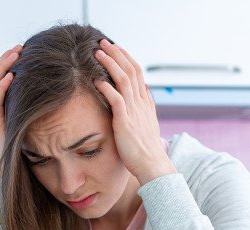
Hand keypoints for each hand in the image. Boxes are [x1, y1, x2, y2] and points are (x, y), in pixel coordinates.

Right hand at [0, 44, 21, 168]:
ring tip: (15, 54)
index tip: (19, 50)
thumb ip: (26, 105)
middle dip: (4, 58)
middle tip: (18, 47)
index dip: (5, 61)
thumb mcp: (22, 118)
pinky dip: (1, 86)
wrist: (6, 164)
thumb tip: (45, 93)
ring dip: (2, 66)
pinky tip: (11, 77)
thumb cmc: (17, 142)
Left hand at [93, 39, 175, 184]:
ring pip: (123, 80)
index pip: (137, 73)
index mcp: (146, 103)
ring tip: (97, 53)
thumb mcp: (146, 125)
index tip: (115, 49)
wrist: (153, 166)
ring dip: (109, 64)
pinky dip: (106, 87)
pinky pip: (116, 99)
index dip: (126, 58)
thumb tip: (143, 92)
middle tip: (104, 43)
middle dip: (117, 54)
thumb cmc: (145, 151)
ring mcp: (134, 112)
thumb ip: (144, 108)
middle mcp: (141, 103)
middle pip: (130, 70)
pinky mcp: (125, 122)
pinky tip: (97, 80)